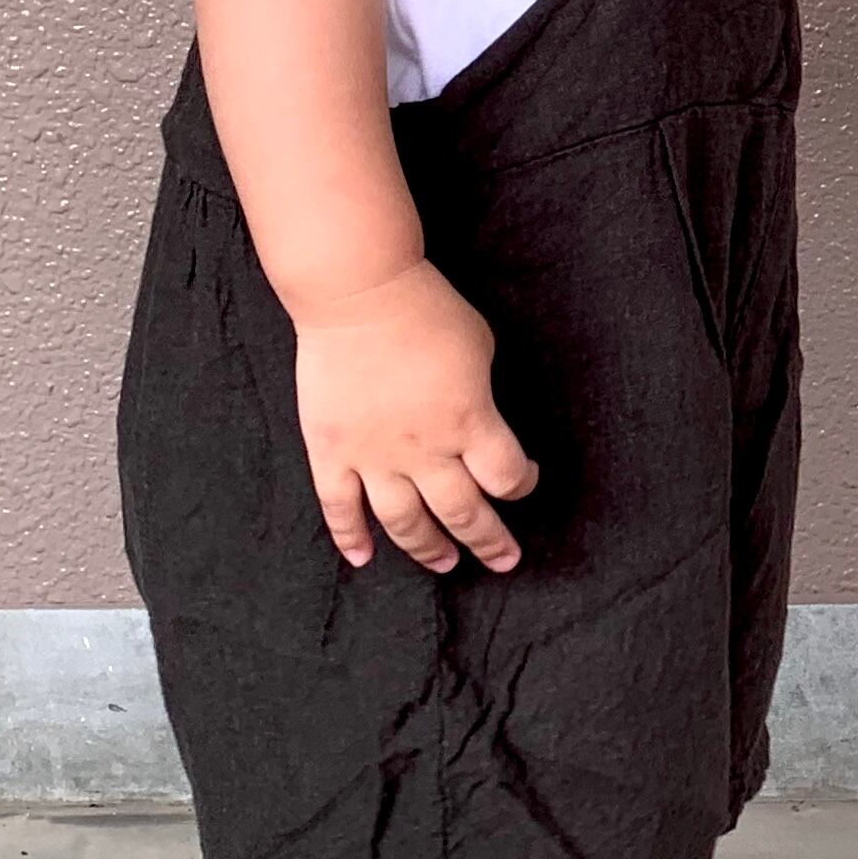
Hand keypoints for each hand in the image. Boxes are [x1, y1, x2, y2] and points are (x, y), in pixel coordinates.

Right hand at [288, 262, 540, 573]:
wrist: (358, 295)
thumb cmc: (428, 312)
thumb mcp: (481, 351)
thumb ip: (480, 399)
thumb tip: (479, 426)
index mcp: (470, 422)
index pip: (506, 477)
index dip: (523, 483)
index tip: (525, 478)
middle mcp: (425, 450)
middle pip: (463, 512)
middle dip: (488, 540)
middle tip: (504, 559)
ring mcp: (374, 456)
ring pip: (405, 522)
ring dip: (428, 548)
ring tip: (445, 564)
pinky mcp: (332, 452)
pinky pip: (340, 508)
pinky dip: (350, 538)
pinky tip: (364, 558)